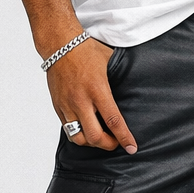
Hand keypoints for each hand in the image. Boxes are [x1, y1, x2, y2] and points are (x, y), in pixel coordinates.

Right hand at [47, 38, 137, 152]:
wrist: (60, 45)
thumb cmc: (86, 51)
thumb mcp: (110, 62)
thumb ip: (120, 79)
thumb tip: (135, 87)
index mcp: (97, 90)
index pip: (113, 121)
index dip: (124, 138)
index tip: (132, 147)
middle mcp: (81, 101)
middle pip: (95, 137)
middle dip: (108, 145)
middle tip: (116, 142)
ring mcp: (67, 105)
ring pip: (79, 138)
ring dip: (92, 143)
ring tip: (101, 137)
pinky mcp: (58, 106)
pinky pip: (68, 129)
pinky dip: (79, 134)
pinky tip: (87, 129)